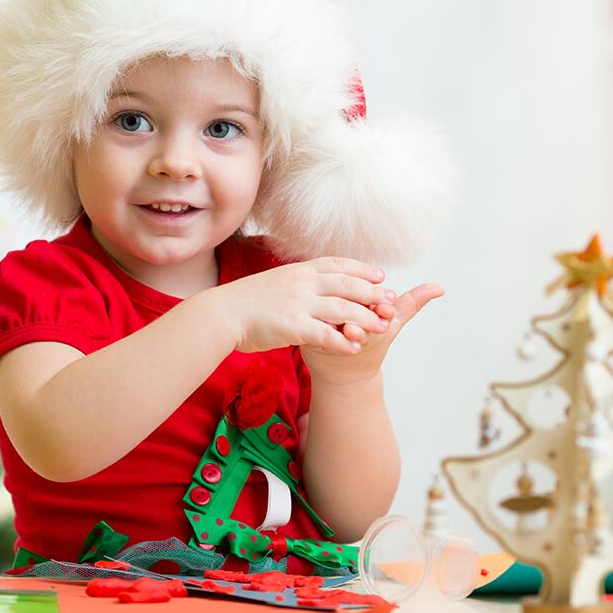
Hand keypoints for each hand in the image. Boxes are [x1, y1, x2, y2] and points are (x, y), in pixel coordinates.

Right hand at [207, 257, 390, 354]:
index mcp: (298, 271)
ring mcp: (298, 303)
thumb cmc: (242, 302)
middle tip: (391, 300)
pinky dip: (343, 341)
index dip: (361, 269)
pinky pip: (326, 334)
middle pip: (348, 285)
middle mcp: (302, 283)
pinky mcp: (293, 326)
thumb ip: (294, 283)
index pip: (337, 264)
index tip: (379, 275)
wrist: (220, 313)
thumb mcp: (272, 282)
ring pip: (343, 309)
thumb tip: (307, 283)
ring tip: (384, 328)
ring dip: (367, 318)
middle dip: (373, 293)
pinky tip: (355, 348)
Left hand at [301, 283, 443, 385]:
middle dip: (360, 324)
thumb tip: (439, 287)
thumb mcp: (393, 322)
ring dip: (337, 333)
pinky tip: (312, 330)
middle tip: (356, 324)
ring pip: (337, 333)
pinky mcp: (313, 340)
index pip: (383, 317)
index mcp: (376, 326)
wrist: (343, 369)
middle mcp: (357, 333)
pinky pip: (315, 337)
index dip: (384, 313)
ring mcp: (335, 339)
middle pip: (361, 325)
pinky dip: (315, 336)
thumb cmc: (369, 337)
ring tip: (337, 330)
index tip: (387, 310)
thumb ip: (413, 303)